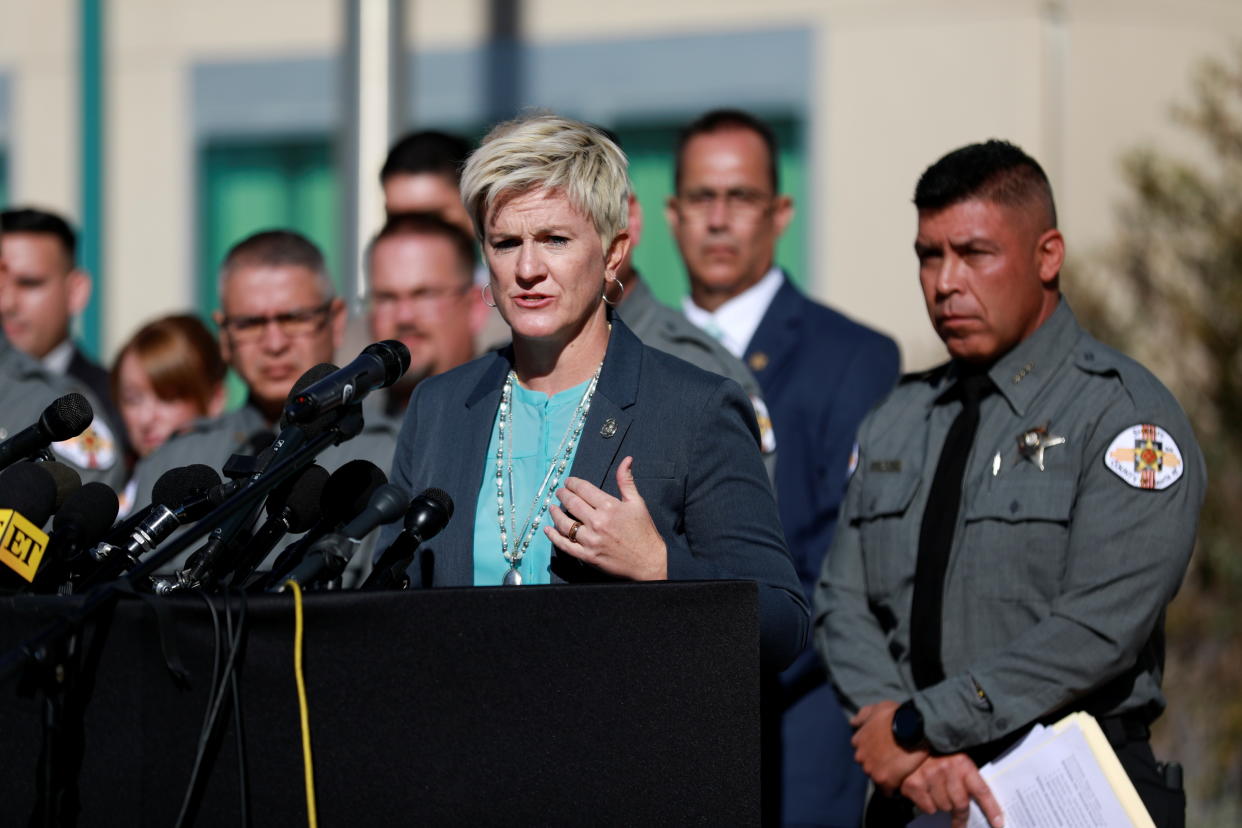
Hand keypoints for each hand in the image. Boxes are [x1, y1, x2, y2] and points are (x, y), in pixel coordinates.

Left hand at [545, 456, 667, 580]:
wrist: (649, 562)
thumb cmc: (644, 532)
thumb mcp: (637, 503)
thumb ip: (626, 481)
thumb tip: (626, 460)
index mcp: (609, 507)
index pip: (584, 489)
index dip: (573, 483)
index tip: (569, 482)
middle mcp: (598, 522)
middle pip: (572, 503)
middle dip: (563, 495)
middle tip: (559, 492)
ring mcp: (591, 540)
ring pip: (565, 524)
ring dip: (555, 514)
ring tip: (552, 508)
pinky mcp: (587, 556)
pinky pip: (565, 545)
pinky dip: (554, 537)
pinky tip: (548, 529)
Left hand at [850, 701, 928, 793]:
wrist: (912, 726)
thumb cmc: (896, 715)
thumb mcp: (877, 708)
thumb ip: (863, 715)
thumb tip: (853, 723)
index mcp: (858, 740)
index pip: (862, 751)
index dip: (874, 751)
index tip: (884, 751)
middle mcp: (860, 756)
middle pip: (868, 764)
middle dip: (878, 763)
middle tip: (893, 760)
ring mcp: (870, 768)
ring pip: (876, 777)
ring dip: (885, 775)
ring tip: (899, 771)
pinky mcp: (883, 779)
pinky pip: (886, 790)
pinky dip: (892, 789)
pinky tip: (900, 784)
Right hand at [901, 753, 1003, 827]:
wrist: (913, 742)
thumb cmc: (939, 755)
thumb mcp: (958, 761)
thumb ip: (969, 779)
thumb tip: (983, 806)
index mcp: (962, 763)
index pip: (981, 790)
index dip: (991, 810)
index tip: (998, 824)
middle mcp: (946, 768)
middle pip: (961, 805)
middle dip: (961, 814)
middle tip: (960, 819)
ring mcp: (929, 776)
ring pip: (944, 807)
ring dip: (943, 805)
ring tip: (938, 792)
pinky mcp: (914, 784)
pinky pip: (928, 808)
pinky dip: (928, 805)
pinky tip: (926, 792)